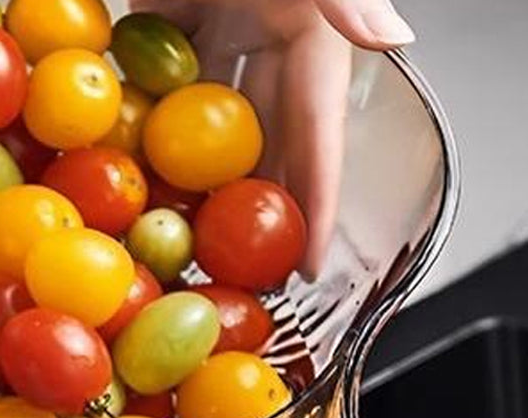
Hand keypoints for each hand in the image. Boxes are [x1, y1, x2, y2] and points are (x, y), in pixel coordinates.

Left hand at [133, 0, 414, 276]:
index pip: (318, 142)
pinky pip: (155, 94)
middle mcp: (263, 54)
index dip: (317, 207)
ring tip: (186, 247)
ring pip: (207, 136)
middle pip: (264, 155)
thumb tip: (393, 33)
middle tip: (248, 276)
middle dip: (259, 216)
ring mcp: (213, 47)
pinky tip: (133, 179)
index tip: (308, 264)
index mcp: (310, 45)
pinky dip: (144, 135)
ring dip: (198, 188)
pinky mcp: (167, 32)